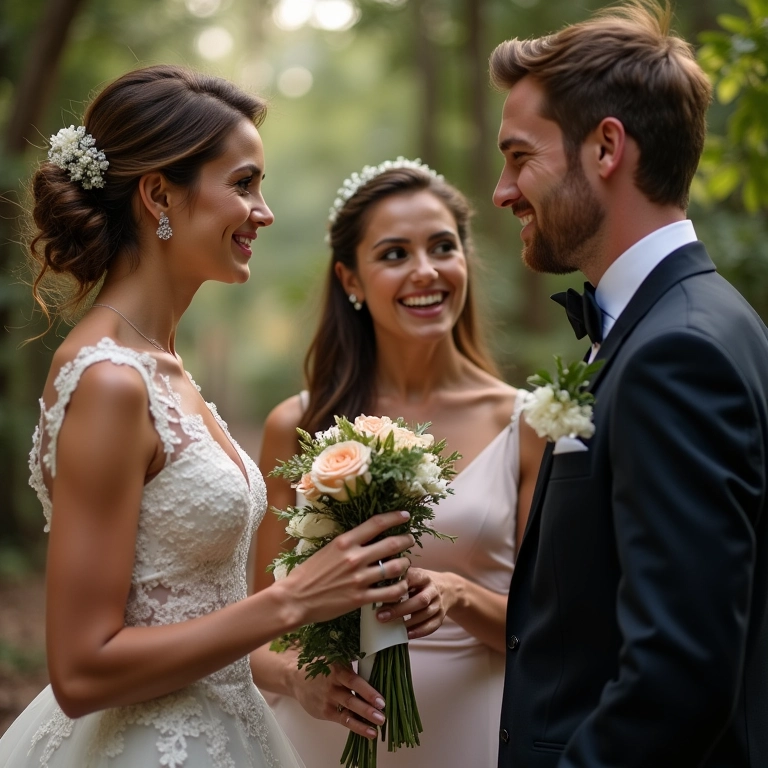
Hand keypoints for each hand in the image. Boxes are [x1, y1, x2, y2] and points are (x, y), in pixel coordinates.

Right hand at [285, 510, 413, 625]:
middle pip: (391, 544)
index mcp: (344, 542)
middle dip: (406, 540)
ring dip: (404, 564)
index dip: (394, 517)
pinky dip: (400, 588)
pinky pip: (390, 592)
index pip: (376, 523)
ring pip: (395, 567)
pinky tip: (400, 587)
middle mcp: (355, 557)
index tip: (405, 516)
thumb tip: (364, 537)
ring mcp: (359, 578)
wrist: (294, 599)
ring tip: (405, 564)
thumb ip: (347, 544)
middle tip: (410, 540)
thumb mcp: (327, 550)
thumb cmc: (307, 574)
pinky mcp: (360, 598)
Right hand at [288, 654, 385, 739]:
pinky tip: (368, 732)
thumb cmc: (322, 667)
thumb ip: (351, 667)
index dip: (368, 692)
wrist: (296, 678)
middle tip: (382, 717)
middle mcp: (332, 686)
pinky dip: (356, 726)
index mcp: (336, 670)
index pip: (354, 682)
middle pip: (351, 699)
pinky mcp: (325, 712)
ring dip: (363, 721)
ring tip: (377, 728)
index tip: (381, 701)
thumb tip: (376, 669)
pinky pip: (342, 720)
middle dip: (367, 709)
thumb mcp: (335, 660)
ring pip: (347, 712)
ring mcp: (327, 701)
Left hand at [375, 567, 448, 639]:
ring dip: (408, 622)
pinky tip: (406, 635)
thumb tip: (373, 585)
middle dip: (400, 609)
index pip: (412, 578)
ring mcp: (439, 603)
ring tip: (391, 628)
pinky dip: (419, 631)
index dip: (398, 586)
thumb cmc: (420, 582)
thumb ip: (398, 579)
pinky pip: (432, 626)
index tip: (380, 593)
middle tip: (380, 616)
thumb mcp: (412, 575)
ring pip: (426, 613)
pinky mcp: (441, 616)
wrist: (447, 587)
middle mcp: (433, 589)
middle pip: (420, 600)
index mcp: (423, 576)